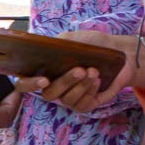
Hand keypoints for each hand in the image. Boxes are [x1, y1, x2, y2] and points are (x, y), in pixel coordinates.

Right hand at [24, 30, 144, 112]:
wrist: (120, 52)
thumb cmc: (94, 44)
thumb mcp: (73, 38)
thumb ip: (57, 43)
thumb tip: (48, 48)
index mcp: (45, 71)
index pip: (24, 84)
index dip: (29, 85)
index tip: (43, 80)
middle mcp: (54, 87)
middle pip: (48, 94)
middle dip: (65, 82)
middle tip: (80, 69)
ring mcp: (69, 97)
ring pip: (67, 100)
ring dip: (81, 86)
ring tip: (94, 71)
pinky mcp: (85, 104)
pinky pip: (82, 105)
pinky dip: (90, 92)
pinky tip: (98, 81)